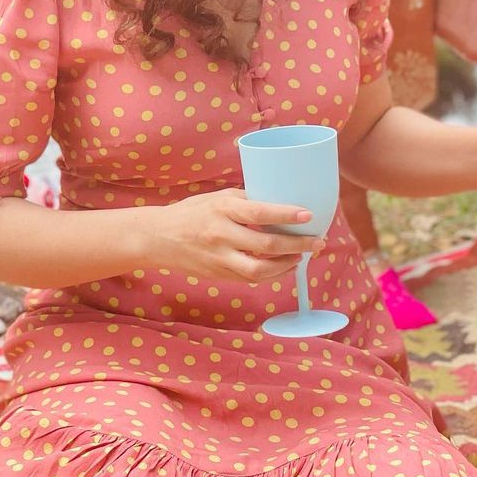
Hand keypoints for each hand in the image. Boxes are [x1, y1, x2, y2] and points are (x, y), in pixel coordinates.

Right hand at [143, 189, 323, 284]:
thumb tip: (280, 203)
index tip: (308, 215)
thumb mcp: (218, 197)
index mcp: (222, 210)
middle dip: (297, 245)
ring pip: (260, 270)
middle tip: (317, 242)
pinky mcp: (219, 275)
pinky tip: (283, 265)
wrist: (159, 238)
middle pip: (266, 246)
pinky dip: (271, 274)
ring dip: (287, 265)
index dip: (286, 215)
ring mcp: (219, 259)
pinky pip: (251, 279)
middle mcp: (221, 235)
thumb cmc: (192, 212)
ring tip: (301, 256)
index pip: (260, 213)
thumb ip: (247, 201)